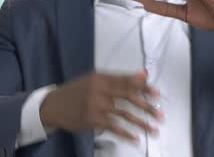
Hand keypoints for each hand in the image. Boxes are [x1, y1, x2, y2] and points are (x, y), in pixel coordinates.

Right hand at [40, 71, 162, 141]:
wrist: (54, 104)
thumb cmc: (78, 91)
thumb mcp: (95, 80)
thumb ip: (118, 78)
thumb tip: (143, 74)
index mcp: (102, 77)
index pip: (127, 81)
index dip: (144, 87)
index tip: (157, 94)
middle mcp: (100, 90)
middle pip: (129, 97)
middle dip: (147, 106)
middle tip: (160, 115)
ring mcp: (96, 105)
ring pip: (124, 114)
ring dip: (141, 123)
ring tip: (154, 129)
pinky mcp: (92, 120)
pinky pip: (113, 127)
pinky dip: (126, 133)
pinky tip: (136, 138)